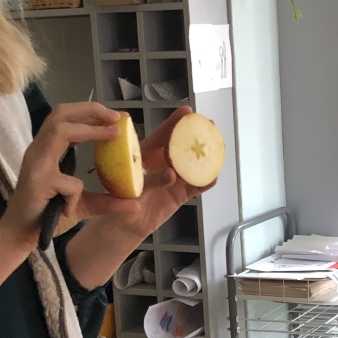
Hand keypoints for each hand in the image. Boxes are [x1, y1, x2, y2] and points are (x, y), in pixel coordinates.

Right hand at [0, 102, 123, 247]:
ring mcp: (36, 163)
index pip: (65, 118)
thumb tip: (136, 204)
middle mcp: (38, 150)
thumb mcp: (82, 205)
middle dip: (91, 109)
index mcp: (47, 150)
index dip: (90, 113)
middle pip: (60, 113)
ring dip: (89, 130)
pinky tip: (70, 207)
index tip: (117, 117)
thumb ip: (106, 201)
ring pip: (60, 131)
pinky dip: (76, 194)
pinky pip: (68, 182)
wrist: (19, 236)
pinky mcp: (37, 181)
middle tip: (117, 117)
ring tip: (114, 134)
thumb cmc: (46, 217)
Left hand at [85, 105, 216, 241]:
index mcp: (145, 156)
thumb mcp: (130, 190)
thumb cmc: (119, 203)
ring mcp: (172, 179)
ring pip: (190, 164)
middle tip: (209, 123)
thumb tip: (171, 173)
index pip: (161, 136)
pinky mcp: (179, 195)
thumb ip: (151, 181)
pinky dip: (204, 182)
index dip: (173, 123)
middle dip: (194, 134)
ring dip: (204, 155)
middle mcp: (161, 164)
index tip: (186, 111)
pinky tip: (213, 177)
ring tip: (218, 146)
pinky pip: (194, 187)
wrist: (125, 226)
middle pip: (180, 146)